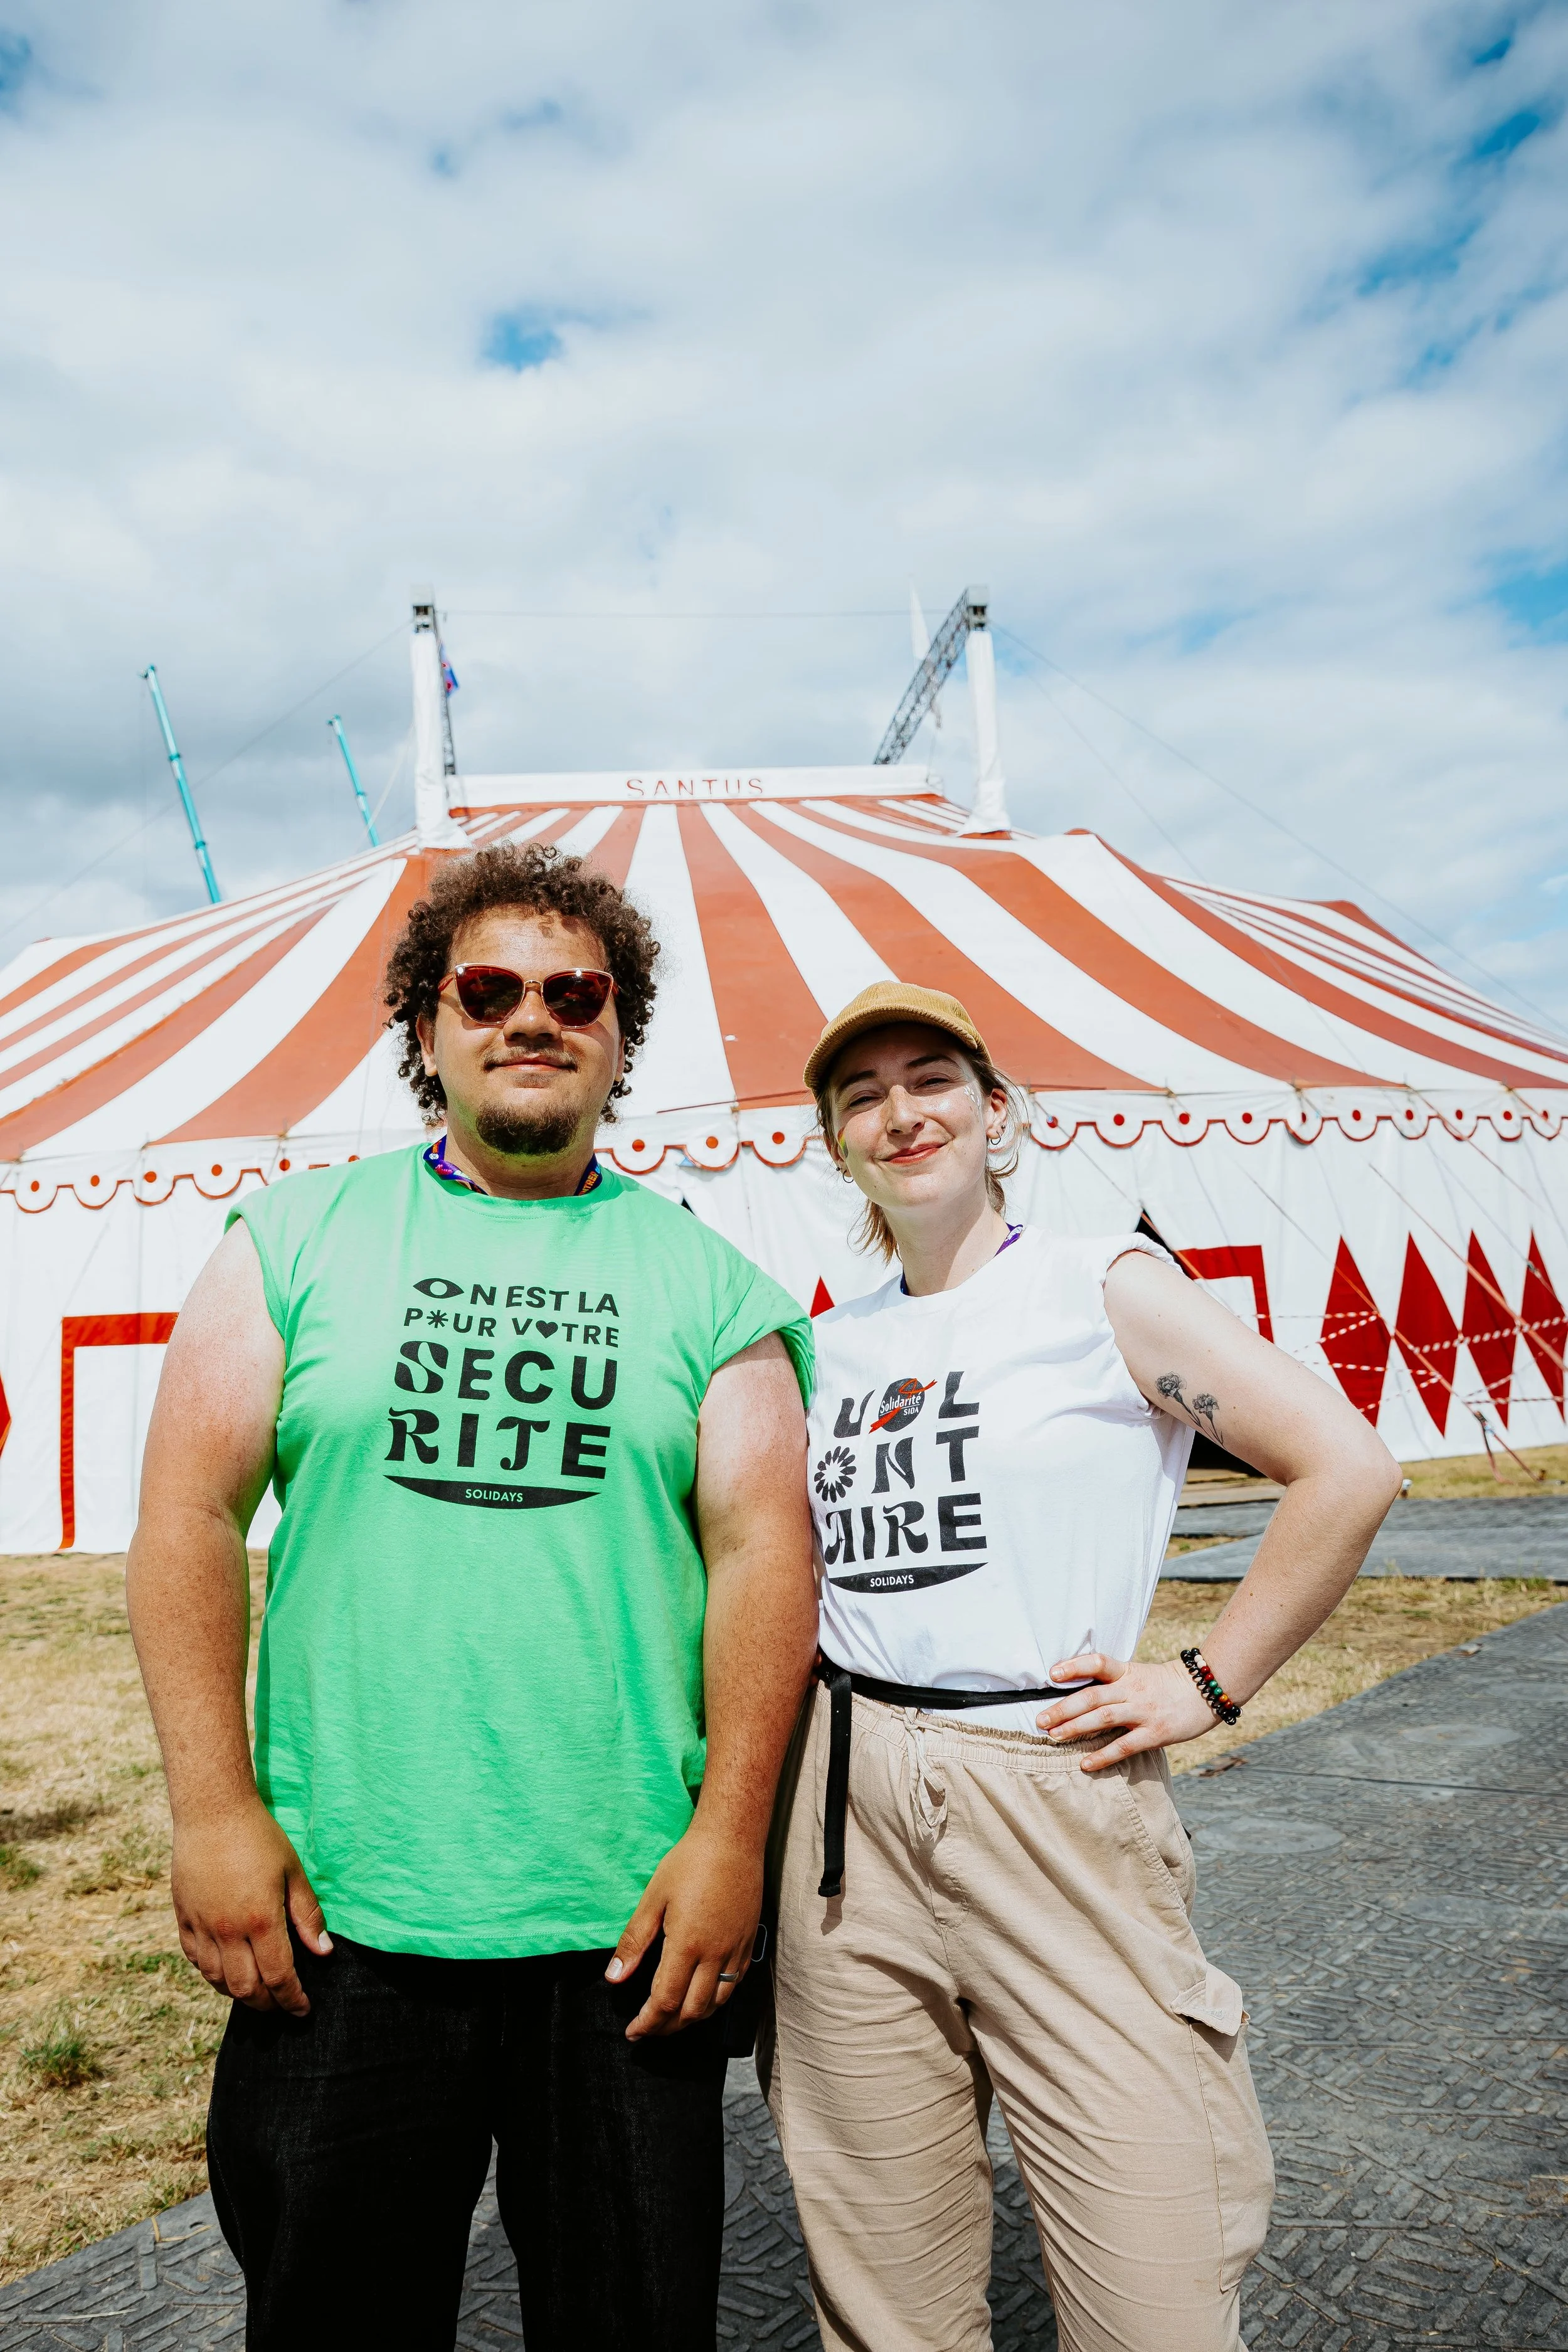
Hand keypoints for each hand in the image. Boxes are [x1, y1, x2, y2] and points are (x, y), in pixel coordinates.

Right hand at [171, 1799, 330, 2014]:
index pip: (279, 1977)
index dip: (293, 2000)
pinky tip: (226, 1972)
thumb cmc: (260, 1838)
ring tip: (257, 1993)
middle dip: (267, 2005)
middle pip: (246, 1988)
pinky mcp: (183, 1918)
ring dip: (239, 1994)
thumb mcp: (293, 1872)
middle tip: (282, 2005)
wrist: (213, 1813)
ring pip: (217, 1981)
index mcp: (261, 1920)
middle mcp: (228, 1931)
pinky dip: (212, 1974)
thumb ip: (307, 1915)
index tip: (304, 2009)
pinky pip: (195, 1960)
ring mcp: (202, 1926)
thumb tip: (323, 1952)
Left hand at [605, 1821, 760, 2040]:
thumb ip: (634, 1941)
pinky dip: (716, 2001)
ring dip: (692, 2018)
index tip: (632, 2032)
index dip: (648, 2023)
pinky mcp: (748, 1942)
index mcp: (687, 1945)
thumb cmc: (689, 1863)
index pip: (665, 2001)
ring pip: (716, 2003)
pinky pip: (734, 1985)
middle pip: (692, 2011)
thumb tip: (614, 1978)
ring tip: (672, 2019)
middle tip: (648, 2029)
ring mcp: (736, 1950)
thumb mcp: (653, 1898)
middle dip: (667, 2028)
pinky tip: (703, 1996)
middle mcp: (715, 1955)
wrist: (732, 1839)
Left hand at [1038, 1652, 1219, 1772]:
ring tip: (1054, 1737)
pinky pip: (1125, 1746)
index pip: (1098, 1662)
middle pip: (1092, 1695)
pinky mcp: (1156, 1733)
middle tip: (1040, 1720)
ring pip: (1104, 1718)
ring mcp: (1144, 1711)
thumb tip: (1079, 1691)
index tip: (1052, 1673)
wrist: (1206, 1691)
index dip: (1074, 1666)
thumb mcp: (1139, 1674)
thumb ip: (1114, 1681)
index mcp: (1128, 1671)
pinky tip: (1085, 1763)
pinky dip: (1103, 1755)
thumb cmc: (1166, 1685)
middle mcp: (1133, 1689)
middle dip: (1063, 1708)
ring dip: (1076, 1728)